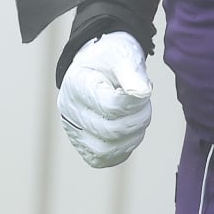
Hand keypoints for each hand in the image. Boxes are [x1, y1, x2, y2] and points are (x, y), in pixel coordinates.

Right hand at [58, 32, 151, 167]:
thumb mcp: (123, 55)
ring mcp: (74, 129)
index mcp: (77, 84)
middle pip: (110, 130)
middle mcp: (69, 109)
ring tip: (137, 116)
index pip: (110, 105)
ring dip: (132, 136)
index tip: (143, 89)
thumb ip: (133, 73)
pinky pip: (102, 159)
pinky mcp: (82, 144)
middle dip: (138, 118)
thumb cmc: (111, 58)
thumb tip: (143, 93)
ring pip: (106, 150)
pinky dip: (122, 149)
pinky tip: (129, 131)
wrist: (99, 65)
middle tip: (144, 102)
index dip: (135, 102)